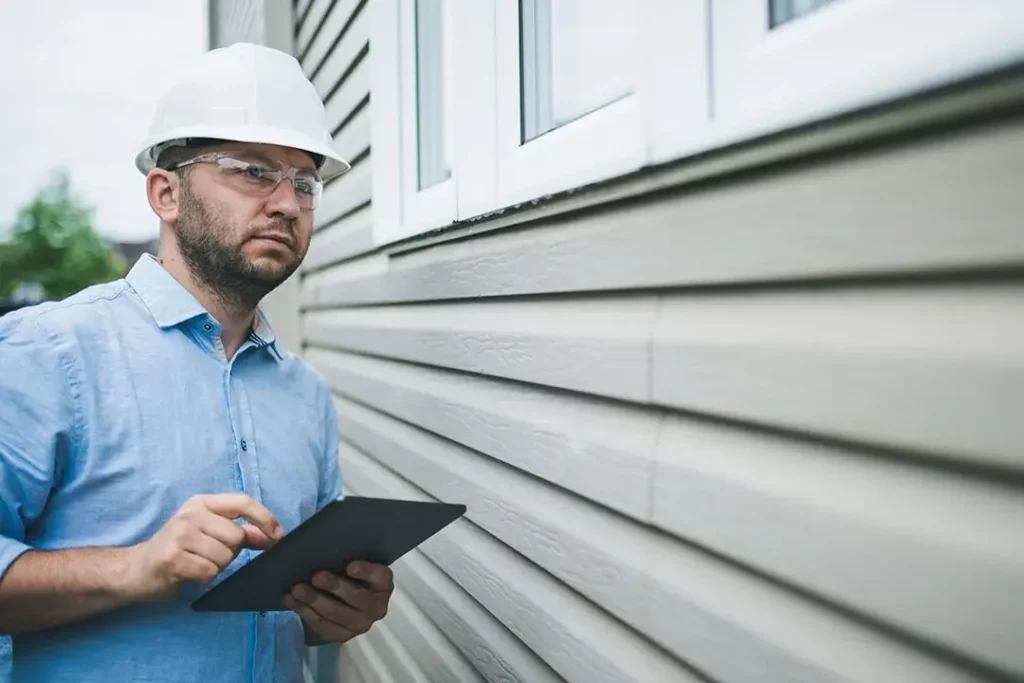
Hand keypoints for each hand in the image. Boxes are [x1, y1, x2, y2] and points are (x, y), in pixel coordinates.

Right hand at [127, 493, 283, 601]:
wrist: (136, 569)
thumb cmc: (178, 549)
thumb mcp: (209, 533)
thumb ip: (242, 533)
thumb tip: (273, 535)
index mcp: (203, 503)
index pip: (243, 502)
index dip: (264, 518)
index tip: (278, 535)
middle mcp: (191, 514)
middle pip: (236, 537)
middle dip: (230, 552)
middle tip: (208, 555)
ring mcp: (180, 534)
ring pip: (224, 556)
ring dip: (216, 567)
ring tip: (196, 563)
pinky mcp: (172, 558)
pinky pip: (209, 572)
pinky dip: (204, 578)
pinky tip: (188, 573)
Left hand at [283, 561, 393, 643]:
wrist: (343, 601)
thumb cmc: (348, 574)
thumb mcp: (351, 561)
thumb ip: (343, 553)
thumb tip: (315, 538)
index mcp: (383, 584)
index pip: (380, 576)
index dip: (366, 572)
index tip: (350, 566)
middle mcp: (376, 607)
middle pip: (356, 598)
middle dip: (335, 587)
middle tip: (316, 576)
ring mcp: (359, 625)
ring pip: (336, 613)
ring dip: (315, 600)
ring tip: (297, 589)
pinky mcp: (341, 636)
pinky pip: (322, 625)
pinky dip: (304, 611)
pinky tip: (290, 600)